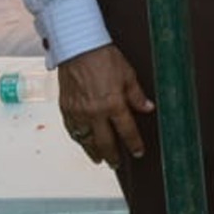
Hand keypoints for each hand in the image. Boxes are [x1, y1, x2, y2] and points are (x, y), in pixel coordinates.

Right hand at [58, 43, 154, 166]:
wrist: (78, 48)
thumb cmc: (105, 58)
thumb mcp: (128, 74)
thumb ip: (137, 95)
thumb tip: (148, 109)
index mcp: (113, 104)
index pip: (126, 131)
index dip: (133, 144)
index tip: (138, 152)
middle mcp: (94, 113)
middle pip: (104, 142)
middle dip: (112, 156)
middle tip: (116, 165)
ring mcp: (78, 112)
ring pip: (85, 140)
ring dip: (92, 151)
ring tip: (99, 158)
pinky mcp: (65, 108)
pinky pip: (72, 130)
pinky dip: (78, 138)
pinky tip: (82, 141)